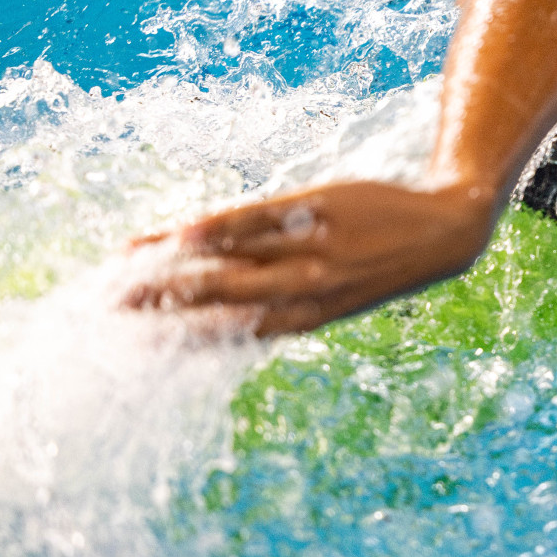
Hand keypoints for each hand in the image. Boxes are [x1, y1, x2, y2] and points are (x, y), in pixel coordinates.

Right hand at [123, 181, 493, 336]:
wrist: (443, 231)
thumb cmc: (379, 262)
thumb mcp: (335, 297)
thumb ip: (282, 304)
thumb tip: (226, 316)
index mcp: (307, 318)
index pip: (230, 334)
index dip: (180, 340)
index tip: (136, 346)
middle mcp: (305, 289)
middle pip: (220, 300)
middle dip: (164, 306)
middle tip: (113, 307)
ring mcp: (310, 249)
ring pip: (232, 262)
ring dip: (177, 267)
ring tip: (128, 269)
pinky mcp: (317, 210)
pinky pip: (258, 221)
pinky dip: (219, 228)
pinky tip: (180, 233)